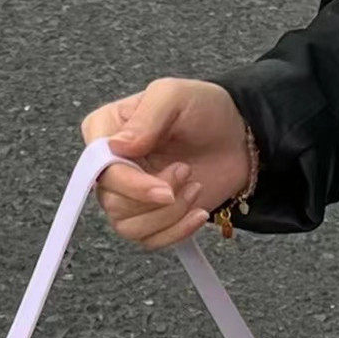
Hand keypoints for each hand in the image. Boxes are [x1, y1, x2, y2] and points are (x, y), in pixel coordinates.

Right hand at [79, 78, 250, 249]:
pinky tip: (198, 212)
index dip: (130, 185)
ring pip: (128, 226)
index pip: (100, 170)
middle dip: (156, 198)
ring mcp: (126, 195)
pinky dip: (177, 232)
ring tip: (195, 187)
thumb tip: (116, 147)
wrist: (238, 138)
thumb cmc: (204, 110)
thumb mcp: (175, 96)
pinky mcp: (147, 217)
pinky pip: (148, 241)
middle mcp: (110, 166)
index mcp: (105, 130)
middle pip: (113, 203)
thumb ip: (146, 118)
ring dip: (169, 214)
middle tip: (186, 171)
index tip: (164, 187)